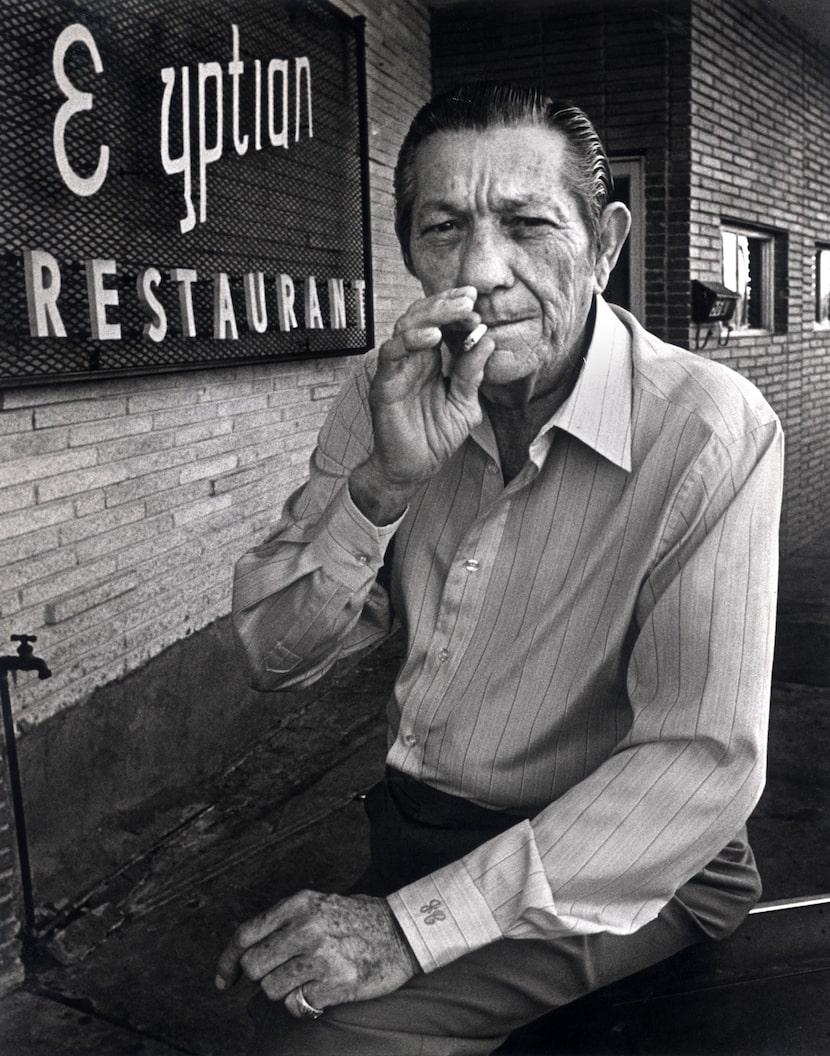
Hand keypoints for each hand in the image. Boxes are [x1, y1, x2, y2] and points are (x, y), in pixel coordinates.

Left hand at [215, 890, 419, 1013]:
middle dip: (259, 977)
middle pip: (254, 965)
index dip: (227, 960)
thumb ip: (285, 921)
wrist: (404, 932)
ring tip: (305, 980)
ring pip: (271, 989)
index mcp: (299, 904)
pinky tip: (319, 992)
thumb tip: (247, 949)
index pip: (246, 934)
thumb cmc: (359, 919)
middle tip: (277, 976)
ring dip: (283, 991)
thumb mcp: (319, 904)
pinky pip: (295, 1005)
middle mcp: (306, 927)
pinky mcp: (335, 984)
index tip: (223, 979)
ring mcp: (321, 956)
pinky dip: (301, 1005)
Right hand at [349, 286, 493, 522]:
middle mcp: (412, 359)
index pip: (441, 324)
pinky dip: (412, 340)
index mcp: (431, 361)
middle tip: (470, 298)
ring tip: (459, 310)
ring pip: (407, 326)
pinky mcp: (385, 383)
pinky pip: (392, 353)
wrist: (414, 468)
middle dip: (447, 304)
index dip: (457, 311)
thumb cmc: (436, 437)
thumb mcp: (464, 404)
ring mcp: (397, 369)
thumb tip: (487, 340)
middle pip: (423, 317)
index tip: (478, 304)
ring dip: (433, 314)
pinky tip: (434, 336)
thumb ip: (472, 374)